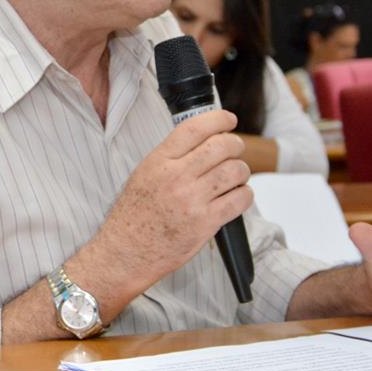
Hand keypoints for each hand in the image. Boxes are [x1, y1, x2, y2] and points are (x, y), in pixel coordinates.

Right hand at [95, 110, 251, 290]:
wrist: (126, 251)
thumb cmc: (134, 215)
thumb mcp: (144, 174)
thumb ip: (172, 156)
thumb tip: (204, 139)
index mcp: (159, 161)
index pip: (195, 128)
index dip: (219, 119)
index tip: (229, 119)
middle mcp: (176, 177)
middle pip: (222, 146)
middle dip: (235, 145)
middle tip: (235, 150)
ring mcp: (192, 200)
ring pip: (235, 171)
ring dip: (241, 171)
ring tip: (235, 177)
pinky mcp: (206, 223)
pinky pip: (240, 199)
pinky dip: (245, 195)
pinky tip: (237, 196)